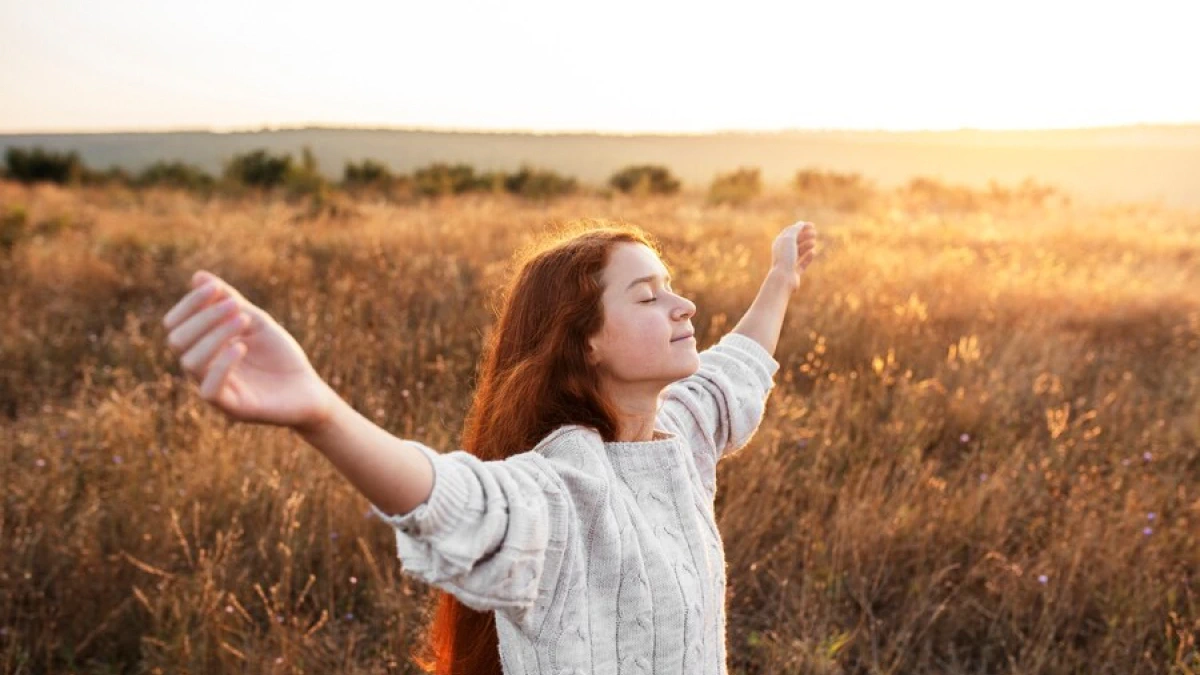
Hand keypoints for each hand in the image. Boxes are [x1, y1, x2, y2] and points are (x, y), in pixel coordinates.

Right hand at [162, 270, 335, 430]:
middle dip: (203, 317)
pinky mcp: (231, 408)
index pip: (176, 324)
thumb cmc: (281, 356)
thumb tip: (198, 276)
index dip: (190, 304)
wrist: (310, 391)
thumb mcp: (257, 322)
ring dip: (215, 335)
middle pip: (177, 340)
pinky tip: (241, 346)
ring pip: (190, 362)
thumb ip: (229, 301)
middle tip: (236, 306)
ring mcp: (215, 389)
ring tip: (245, 320)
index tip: (214, 288)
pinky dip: (222, 364)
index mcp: (204, 347)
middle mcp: (203, 369)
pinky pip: (209, 389)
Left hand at [770, 221, 817, 290]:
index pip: (790, 232)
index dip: (801, 227)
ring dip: (807, 245)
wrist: (783, 278)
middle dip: (805, 236)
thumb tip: (801, 223)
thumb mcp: (790, 239)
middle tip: (815, 233)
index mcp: (779, 243)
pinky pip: (802, 263)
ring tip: (813, 243)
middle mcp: (782, 253)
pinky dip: (808, 257)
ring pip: (799, 252)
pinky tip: (813, 252)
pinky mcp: (794, 272)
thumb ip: (795, 230)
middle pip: (795, 241)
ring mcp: (788, 263)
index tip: (812, 225)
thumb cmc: (785, 257)